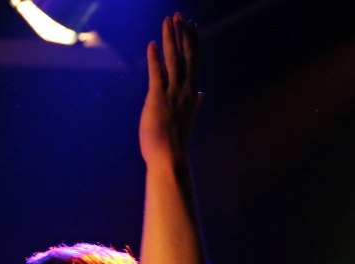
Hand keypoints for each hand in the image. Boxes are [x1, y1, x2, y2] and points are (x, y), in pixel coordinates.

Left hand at [139, 13, 201, 166]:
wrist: (170, 159)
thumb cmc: (175, 141)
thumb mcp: (188, 117)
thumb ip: (196, 103)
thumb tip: (202, 94)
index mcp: (191, 94)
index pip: (194, 61)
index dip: (192, 41)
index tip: (192, 25)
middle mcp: (184, 91)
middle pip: (186, 56)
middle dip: (183, 33)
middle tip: (180, 14)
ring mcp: (172, 95)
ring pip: (174, 61)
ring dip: (171, 39)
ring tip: (169, 21)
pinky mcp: (157, 100)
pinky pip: (157, 75)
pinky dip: (155, 59)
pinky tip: (153, 44)